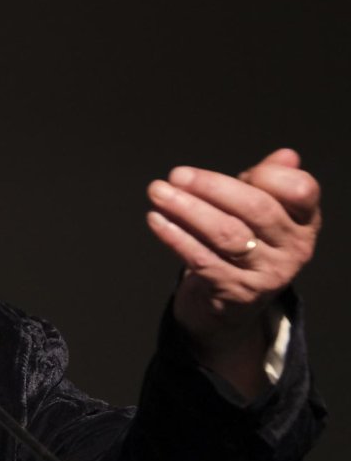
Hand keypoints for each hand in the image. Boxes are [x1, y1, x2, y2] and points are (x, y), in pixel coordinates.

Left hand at [145, 148, 320, 397]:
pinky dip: (175, 237)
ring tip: (158, 192)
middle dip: (212, 187)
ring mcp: (267, 274)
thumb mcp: (260, 211)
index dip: (269, 176)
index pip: (300, 190)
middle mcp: (294, 249)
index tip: (241, 169)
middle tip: (177, 175)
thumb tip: (285, 156)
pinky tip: (156, 219)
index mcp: (304, 221)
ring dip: (187, 209)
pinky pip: (202, 259)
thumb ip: (268, 181)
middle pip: (256, 208)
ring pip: (226, 234)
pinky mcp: (235, 292)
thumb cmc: (245, 243)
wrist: (231, 304)